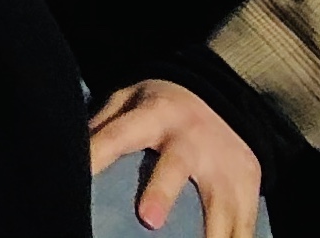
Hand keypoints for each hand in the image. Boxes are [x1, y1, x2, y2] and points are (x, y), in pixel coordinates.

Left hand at [87, 79, 263, 235]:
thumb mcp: (128, 100)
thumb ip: (103, 124)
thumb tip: (70, 152)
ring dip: (213, 234)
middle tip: (148, 220)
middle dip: (161, 193)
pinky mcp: (249, 183)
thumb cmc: (160, 107)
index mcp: (154, 115)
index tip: (81, 173)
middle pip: (175, 167)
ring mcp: (224, 162)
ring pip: (220, 203)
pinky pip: (245, 223)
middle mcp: (190, 139)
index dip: (99, 153)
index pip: (119, 135)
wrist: (222, 96)